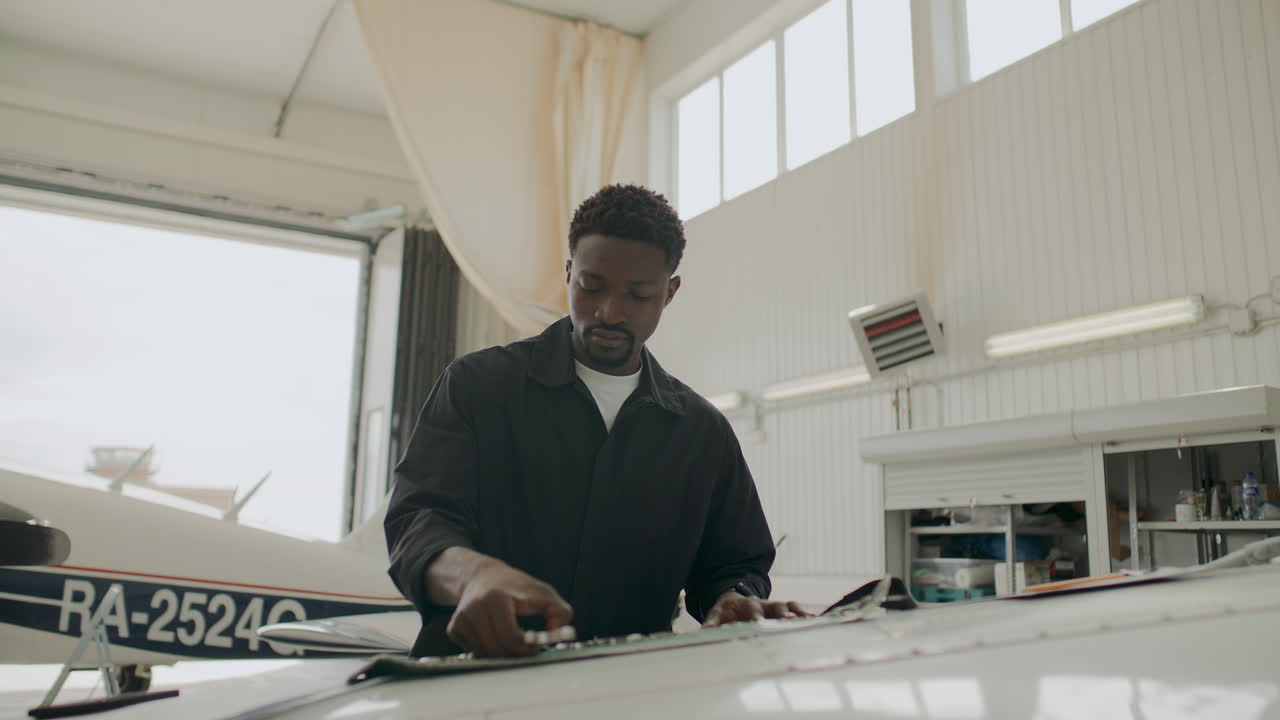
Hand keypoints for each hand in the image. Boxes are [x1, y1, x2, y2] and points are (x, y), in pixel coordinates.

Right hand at [448, 558, 572, 657]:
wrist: (483, 577)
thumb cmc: (517, 587)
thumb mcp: (544, 593)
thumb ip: (560, 612)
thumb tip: (557, 634)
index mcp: (495, 598)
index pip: (510, 636)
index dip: (526, 648)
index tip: (536, 647)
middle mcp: (473, 608)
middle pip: (496, 649)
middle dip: (515, 655)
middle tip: (526, 650)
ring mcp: (461, 619)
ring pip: (485, 654)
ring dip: (502, 654)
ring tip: (513, 642)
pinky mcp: (454, 628)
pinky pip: (474, 651)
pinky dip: (488, 650)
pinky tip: (495, 637)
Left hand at [702, 591, 810, 627]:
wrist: (732, 600)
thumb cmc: (724, 612)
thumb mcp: (715, 616)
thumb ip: (711, 624)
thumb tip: (703, 632)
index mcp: (746, 605)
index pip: (752, 611)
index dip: (756, 618)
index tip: (759, 624)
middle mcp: (762, 604)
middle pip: (774, 606)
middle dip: (781, 613)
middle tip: (788, 620)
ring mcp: (772, 606)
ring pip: (787, 606)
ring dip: (797, 612)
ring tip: (810, 619)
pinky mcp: (780, 610)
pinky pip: (795, 609)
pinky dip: (804, 613)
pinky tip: (815, 620)